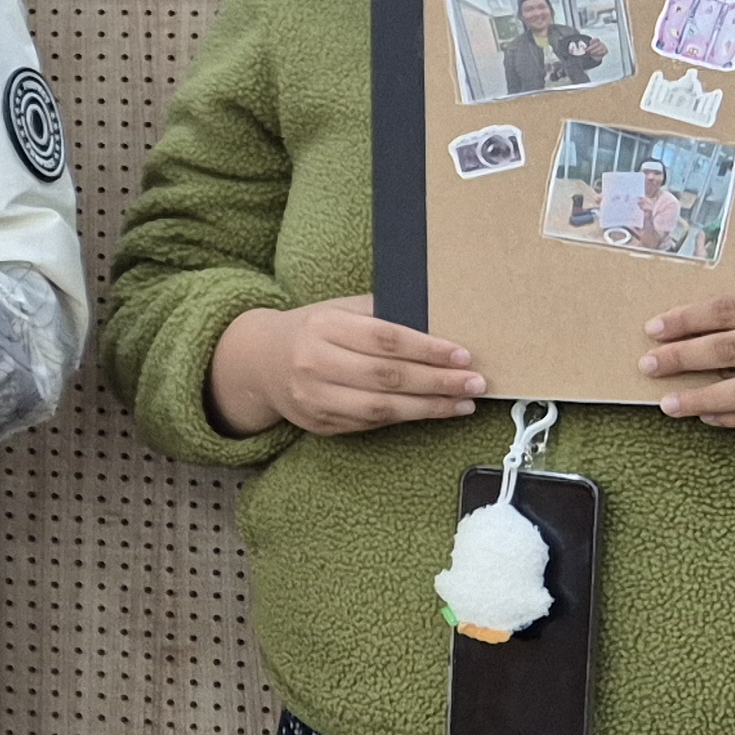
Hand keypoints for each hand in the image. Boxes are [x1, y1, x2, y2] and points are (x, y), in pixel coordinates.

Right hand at [208, 296, 485, 435]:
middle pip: (386, 376)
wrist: (260, 362)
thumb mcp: (339, 310)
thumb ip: (380, 314)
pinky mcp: (320, 424)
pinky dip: (407, 419)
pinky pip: (370, 424)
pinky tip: (433, 412)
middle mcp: (315, 363)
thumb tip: (439, 323)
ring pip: (381, 408)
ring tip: (463, 403)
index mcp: (323, 326)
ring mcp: (315, 398)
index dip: (427, 349)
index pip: (384, 339)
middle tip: (475, 382)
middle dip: (437, 381)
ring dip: (429, 407)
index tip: (462, 355)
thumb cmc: (313, 330)